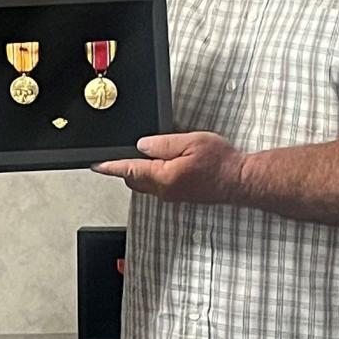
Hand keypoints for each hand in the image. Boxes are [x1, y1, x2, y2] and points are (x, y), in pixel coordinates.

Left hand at [92, 132, 246, 204]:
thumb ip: (162, 144)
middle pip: (134, 180)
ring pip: (147, 184)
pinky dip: (155, 174)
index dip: (110, 167)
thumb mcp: (190, 142)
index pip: (129, 171)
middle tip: (123, 152)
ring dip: (142, 171)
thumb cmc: (221, 162)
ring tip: (150, 153)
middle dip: (125, 167)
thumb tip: (142, 145)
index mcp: (163, 177)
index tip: (96, 165)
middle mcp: (165, 191)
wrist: (243, 180)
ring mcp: (174, 195)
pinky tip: (167, 162)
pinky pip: (160, 185)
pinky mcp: (182, 196)